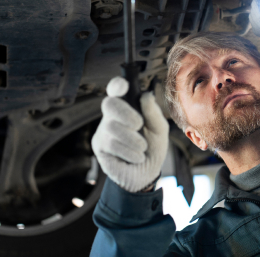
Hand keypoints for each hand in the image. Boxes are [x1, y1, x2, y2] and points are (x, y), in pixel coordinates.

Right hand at [92, 77, 168, 192]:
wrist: (147, 174)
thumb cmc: (153, 147)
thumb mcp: (160, 129)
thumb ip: (153, 113)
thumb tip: (146, 95)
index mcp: (127, 106)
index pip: (117, 90)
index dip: (117, 85)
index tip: (123, 86)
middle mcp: (113, 116)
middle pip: (109, 104)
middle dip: (126, 114)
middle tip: (139, 125)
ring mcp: (104, 130)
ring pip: (112, 126)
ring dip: (133, 139)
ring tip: (142, 148)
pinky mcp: (99, 146)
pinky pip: (111, 144)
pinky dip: (129, 151)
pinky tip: (136, 157)